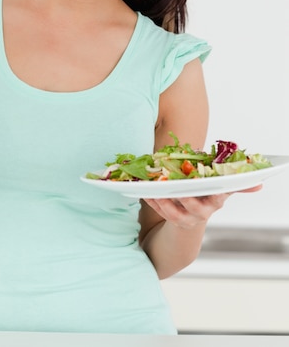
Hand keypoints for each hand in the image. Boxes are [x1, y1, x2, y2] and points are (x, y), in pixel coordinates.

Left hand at [143, 185, 261, 229]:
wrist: (191, 222)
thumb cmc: (205, 197)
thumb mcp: (220, 190)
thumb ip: (236, 184)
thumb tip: (259, 183)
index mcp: (215, 202)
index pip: (218, 197)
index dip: (216, 193)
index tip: (212, 186)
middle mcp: (202, 212)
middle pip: (195, 207)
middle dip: (186, 197)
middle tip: (176, 187)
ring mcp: (187, 219)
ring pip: (175, 213)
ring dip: (164, 202)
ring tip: (155, 191)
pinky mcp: (172, 220)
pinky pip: (161, 212)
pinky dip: (153, 202)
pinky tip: (146, 192)